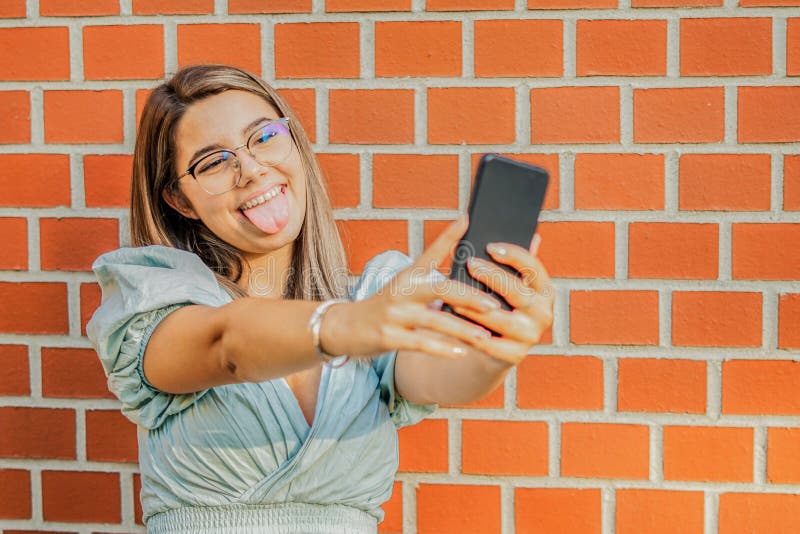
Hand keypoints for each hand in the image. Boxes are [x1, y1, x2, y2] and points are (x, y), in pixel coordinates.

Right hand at [341, 216, 503, 359]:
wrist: (346, 327)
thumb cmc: (385, 307)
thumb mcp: (405, 287)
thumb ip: (432, 282)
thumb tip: (461, 277)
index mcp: (408, 275)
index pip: (431, 251)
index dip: (449, 235)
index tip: (467, 218)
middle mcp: (401, 290)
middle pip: (439, 289)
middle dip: (469, 297)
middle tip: (494, 304)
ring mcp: (394, 314)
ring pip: (434, 320)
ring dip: (462, 329)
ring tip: (485, 336)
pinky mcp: (389, 336)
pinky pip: (421, 343)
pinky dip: (442, 348)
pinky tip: (461, 353)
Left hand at [449, 234, 554, 364]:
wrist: (493, 345)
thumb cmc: (497, 304)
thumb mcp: (503, 283)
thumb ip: (509, 262)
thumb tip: (525, 233)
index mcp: (544, 290)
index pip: (534, 267)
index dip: (514, 255)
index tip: (491, 246)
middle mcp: (543, 312)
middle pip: (517, 291)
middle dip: (492, 277)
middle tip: (470, 265)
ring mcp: (531, 335)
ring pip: (501, 318)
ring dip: (476, 306)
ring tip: (454, 295)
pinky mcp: (515, 355)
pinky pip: (491, 342)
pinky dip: (471, 331)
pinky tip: (454, 320)